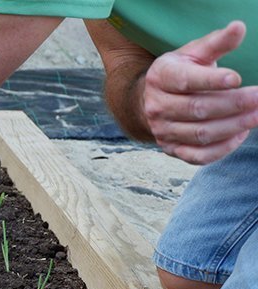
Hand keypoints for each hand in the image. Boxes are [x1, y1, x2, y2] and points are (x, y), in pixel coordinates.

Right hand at [143, 21, 257, 163]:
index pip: (185, 81)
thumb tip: (239, 27)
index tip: (237, 78)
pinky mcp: (171, 149)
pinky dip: (222, 148)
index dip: (211, 81)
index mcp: (160, 77)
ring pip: (201, 134)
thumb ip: (217, 43)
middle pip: (197, 109)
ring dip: (234, 126)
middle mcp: (157, 106)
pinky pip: (198, 155)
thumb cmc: (180, 73)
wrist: (153, 100)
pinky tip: (241, 134)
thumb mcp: (193, 54)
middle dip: (234, 104)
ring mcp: (163, 130)